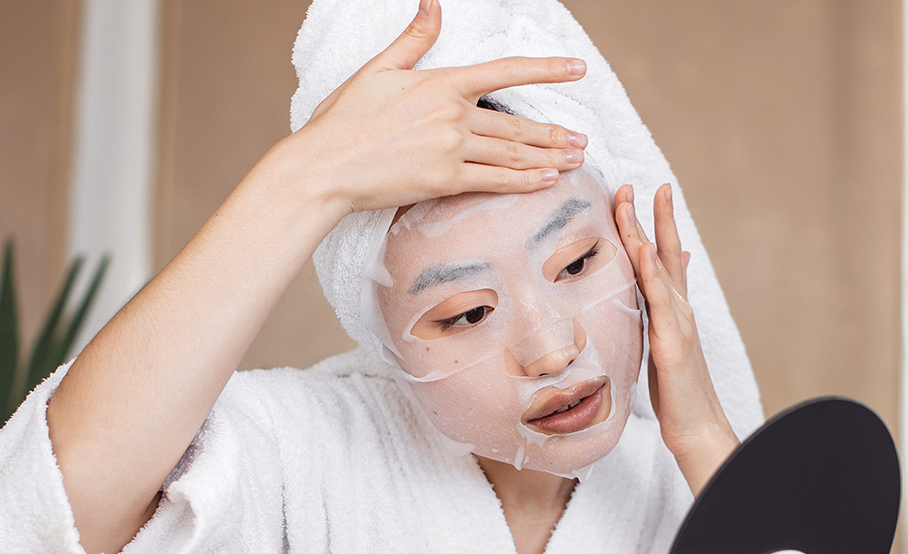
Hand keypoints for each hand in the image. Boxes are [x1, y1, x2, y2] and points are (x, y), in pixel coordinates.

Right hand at [286, 0, 589, 216]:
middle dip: (554, 134)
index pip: (504, 73)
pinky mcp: (443, 181)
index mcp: (441, 84)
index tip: (576, 68)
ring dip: (548, 158)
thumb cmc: (345, 119)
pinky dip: (523, 182)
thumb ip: (414, 39)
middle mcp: (452, 116)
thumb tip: (433, 3)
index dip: (546, 69)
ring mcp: (449, 150)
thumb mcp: (378, 69)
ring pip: (511, 154)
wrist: (325, 166)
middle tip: (583, 141)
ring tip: (575, 161)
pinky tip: (547, 181)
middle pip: (516, 126)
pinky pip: (493, 182)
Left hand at [614, 182, 738, 494]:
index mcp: (672, 310)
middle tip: (632, 182)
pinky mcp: (672, 343)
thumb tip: (655, 296)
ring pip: (658, 269)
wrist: (695, 426)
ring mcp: (677, 323)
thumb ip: (660, 316)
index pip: (658, 259)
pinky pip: (659, 302)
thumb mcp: (664, 345)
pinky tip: (641, 251)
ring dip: (644, 233)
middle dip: (649, 216)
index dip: (649, 226)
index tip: (635, 194)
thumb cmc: (676, 390)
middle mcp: (677, 309)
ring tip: (632, 201)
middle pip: (661, 253)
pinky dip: (650, 274)